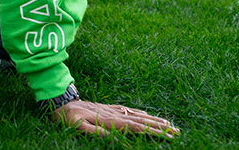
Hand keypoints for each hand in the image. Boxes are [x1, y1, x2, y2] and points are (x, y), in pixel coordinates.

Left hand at [53, 99, 179, 137]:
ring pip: (138, 115)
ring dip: (154, 120)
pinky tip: (148, 115)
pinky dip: (141, 114)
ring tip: (170, 125)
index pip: (135, 127)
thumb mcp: (76, 126)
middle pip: (141, 120)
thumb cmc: (67, 117)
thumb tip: (109, 136)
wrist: (60, 101)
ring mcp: (112, 110)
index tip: (167, 136)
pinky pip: (129, 111)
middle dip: (160, 126)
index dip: (151, 132)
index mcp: (109, 120)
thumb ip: (92, 131)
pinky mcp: (109, 108)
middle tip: (177, 132)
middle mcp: (114, 113)